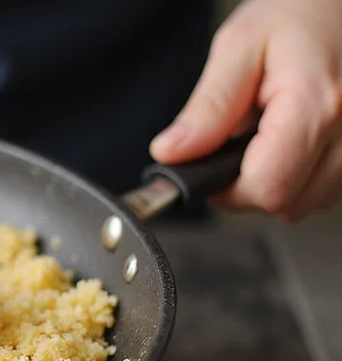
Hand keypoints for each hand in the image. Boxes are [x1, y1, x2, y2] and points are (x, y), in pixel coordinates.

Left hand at [149, 0, 341, 222]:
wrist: (339, 3)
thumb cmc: (296, 12)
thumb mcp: (238, 47)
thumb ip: (208, 107)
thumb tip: (173, 153)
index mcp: (316, 103)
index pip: (269, 187)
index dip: (229, 191)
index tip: (210, 171)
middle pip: (290, 203)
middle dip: (250, 187)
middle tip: (235, 148)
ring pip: (312, 201)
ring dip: (279, 183)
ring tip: (267, 136)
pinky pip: (331, 189)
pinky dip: (304, 177)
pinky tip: (292, 143)